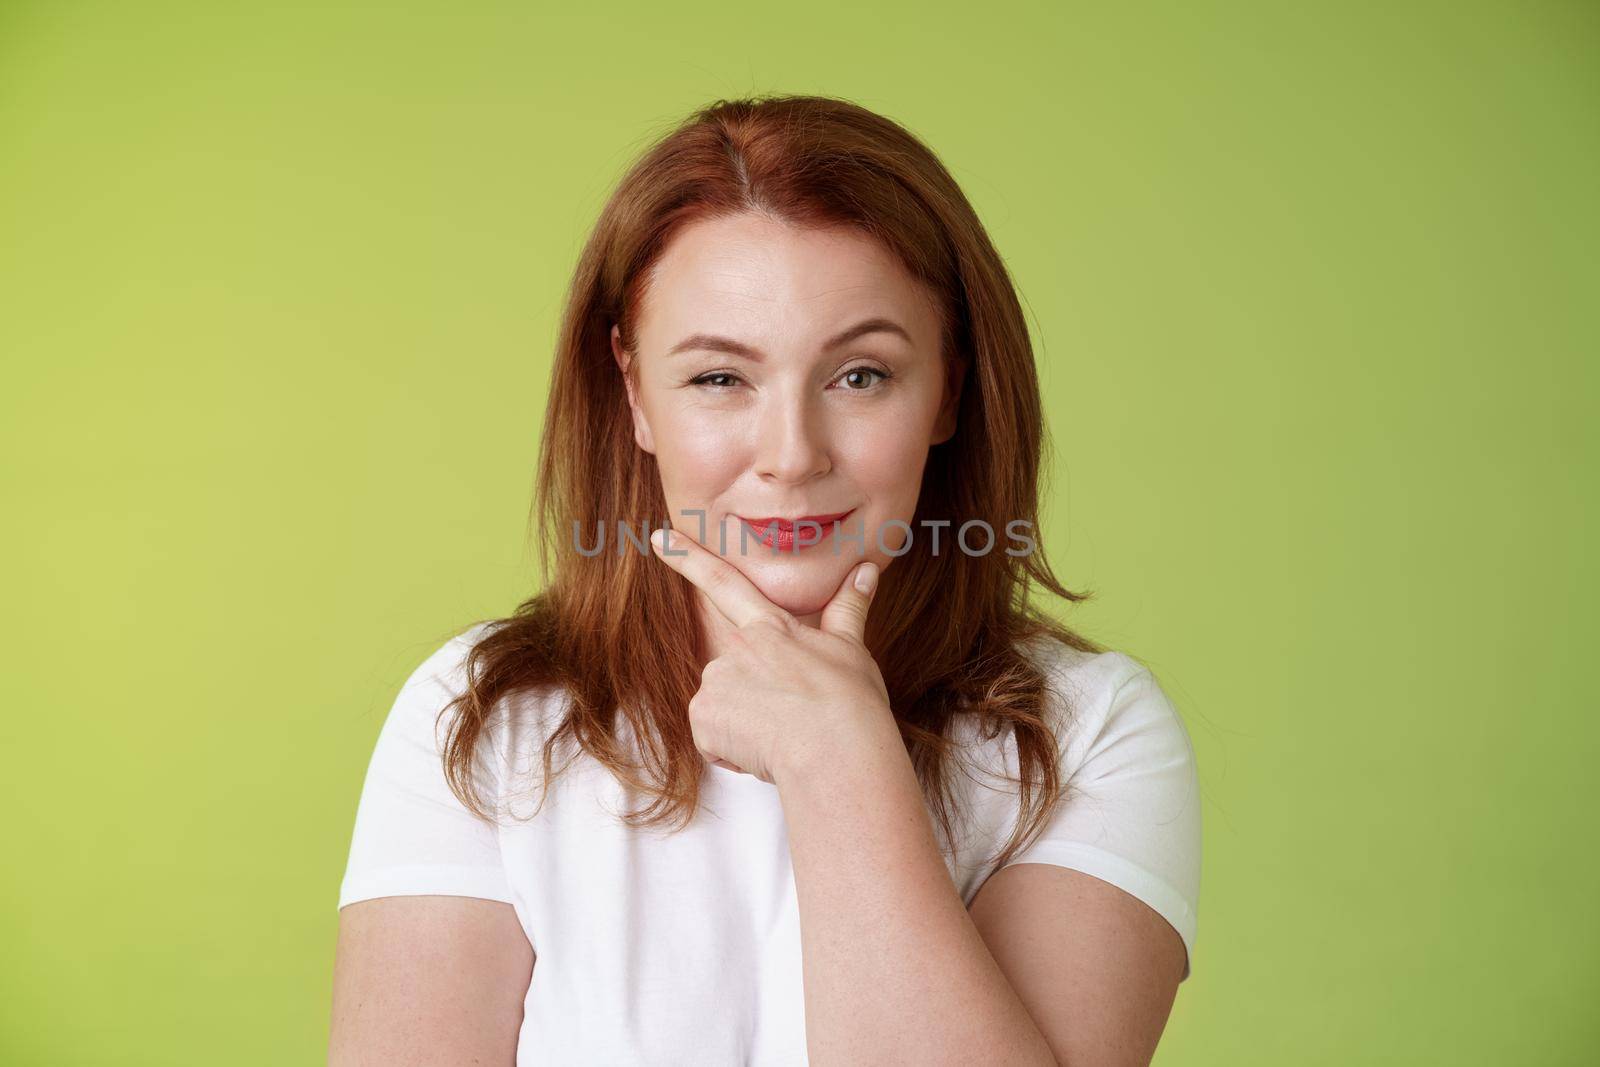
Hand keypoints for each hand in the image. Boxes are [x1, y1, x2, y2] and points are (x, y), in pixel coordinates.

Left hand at [648, 526, 893, 785]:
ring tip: (784, 734)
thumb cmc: (850, 703)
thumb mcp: (852, 649)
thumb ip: (849, 607)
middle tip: (793, 715)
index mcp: (770, 626)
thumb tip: (867, 570)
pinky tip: (763, 751)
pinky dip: (731, 749)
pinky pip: (711, 737)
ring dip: (744, 723)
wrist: (835, 751)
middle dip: (754, 696)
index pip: (724, 582)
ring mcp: (716, 680)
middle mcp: (736, 647)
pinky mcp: (703, 716)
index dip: (689, 558)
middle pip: (731, 668)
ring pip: (722, 704)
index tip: (659, 538)